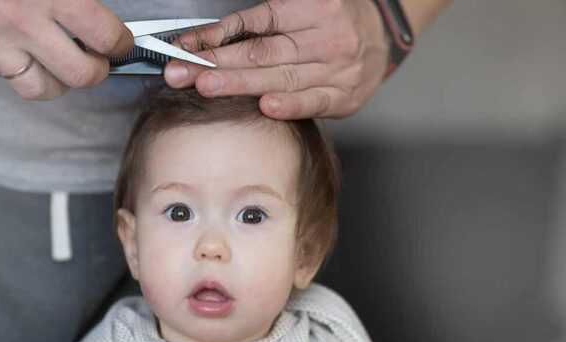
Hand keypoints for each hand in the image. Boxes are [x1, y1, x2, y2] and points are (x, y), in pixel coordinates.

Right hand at [0, 0, 133, 99]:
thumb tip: (86, 1)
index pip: (102, 33)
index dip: (120, 42)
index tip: (122, 41)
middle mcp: (25, 22)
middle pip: (82, 73)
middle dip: (99, 70)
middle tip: (100, 59)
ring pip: (47, 89)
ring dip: (65, 82)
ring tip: (68, 67)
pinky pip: (13, 81)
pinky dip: (31, 78)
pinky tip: (34, 62)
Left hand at [164, 0, 389, 119]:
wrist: (382, 35)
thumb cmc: (331, 21)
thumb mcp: (303, 6)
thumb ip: (264, 20)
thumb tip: (212, 37)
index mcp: (311, 7)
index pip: (255, 22)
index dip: (217, 35)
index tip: (186, 47)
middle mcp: (325, 35)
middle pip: (263, 51)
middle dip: (217, 64)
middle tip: (183, 73)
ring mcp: (338, 67)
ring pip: (282, 77)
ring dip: (240, 85)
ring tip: (207, 88)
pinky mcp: (345, 95)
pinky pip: (314, 101)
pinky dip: (290, 106)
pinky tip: (265, 107)